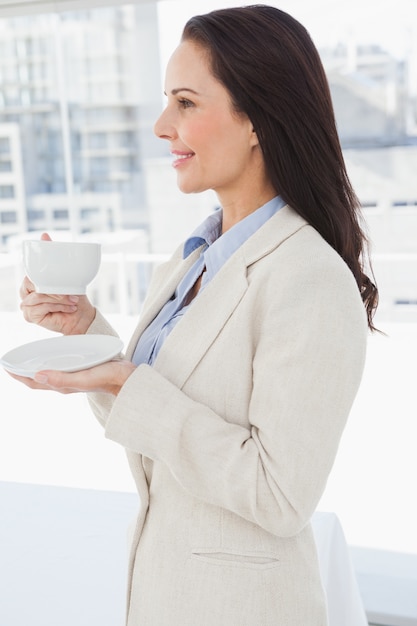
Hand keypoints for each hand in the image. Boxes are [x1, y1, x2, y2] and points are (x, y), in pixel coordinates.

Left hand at [7, 359, 135, 395]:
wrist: (128, 379)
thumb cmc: (108, 378)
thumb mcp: (83, 378)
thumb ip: (60, 379)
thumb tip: (36, 376)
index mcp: (62, 385)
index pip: (33, 382)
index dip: (18, 375)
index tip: (6, 366)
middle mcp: (65, 382)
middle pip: (37, 378)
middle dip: (22, 371)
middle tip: (11, 360)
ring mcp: (73, 377)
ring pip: (47, 372)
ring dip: (34, 366)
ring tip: (24, 358)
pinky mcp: (81, 371)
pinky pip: (59, 367)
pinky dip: (49, 362)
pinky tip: (50, 355)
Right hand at [20, 233, 95, 334]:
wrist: (81, 316)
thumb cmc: (73, 296)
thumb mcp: (67, 274)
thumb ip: (54, 256)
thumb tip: (43, 235)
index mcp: (32, 281)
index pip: (30, 272)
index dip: (40, 270)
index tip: (57, 276)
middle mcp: (27, 292)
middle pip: (30, 283)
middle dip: (53, 288)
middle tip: (70, 291)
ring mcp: (26, 305)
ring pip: (38, 296)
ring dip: (58, 298)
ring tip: (73, 301)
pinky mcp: (30, 316)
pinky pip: (40, 307)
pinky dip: (56, 306)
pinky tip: (68, 308)